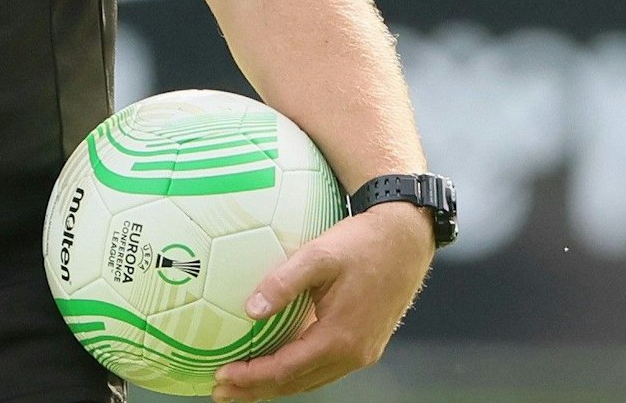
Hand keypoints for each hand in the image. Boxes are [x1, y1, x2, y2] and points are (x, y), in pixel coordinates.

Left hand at [211, 204, 434, 400]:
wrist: (406, 240)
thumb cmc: (363, 244)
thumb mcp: (318, 255)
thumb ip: (283, 283)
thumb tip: (250, 310)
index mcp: (340, 338)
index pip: (286, 369)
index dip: (252, 376)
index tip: (221, 376)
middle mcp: (353, 354)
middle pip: (297, 382)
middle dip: (257, 390)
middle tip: (221, 392)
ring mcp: (362, 352)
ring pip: (311, 379)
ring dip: (276, 385)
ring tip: (243, 386)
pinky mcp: (365, 344)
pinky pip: (324, 368)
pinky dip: (297, 373)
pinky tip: (278, 366)